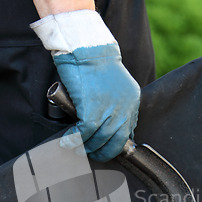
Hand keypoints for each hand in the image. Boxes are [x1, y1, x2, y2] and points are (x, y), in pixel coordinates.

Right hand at [31, 10, 139, 161]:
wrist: (86, 47)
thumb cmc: (95, 62)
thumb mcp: (115, 84)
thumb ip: (115, 103)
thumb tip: (106, 121)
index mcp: (132, 101)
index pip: (128, 131)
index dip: (117, 144)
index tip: (108, 148)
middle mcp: (124, 108)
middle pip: (116, 141)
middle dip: (104, 152)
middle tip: (93, 154)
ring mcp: (109, 110)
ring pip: (100, 140)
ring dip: (88, 147)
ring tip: (79, 149)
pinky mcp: (92, 110)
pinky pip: (84, 133)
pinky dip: (75, 140)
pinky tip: (68, 142)